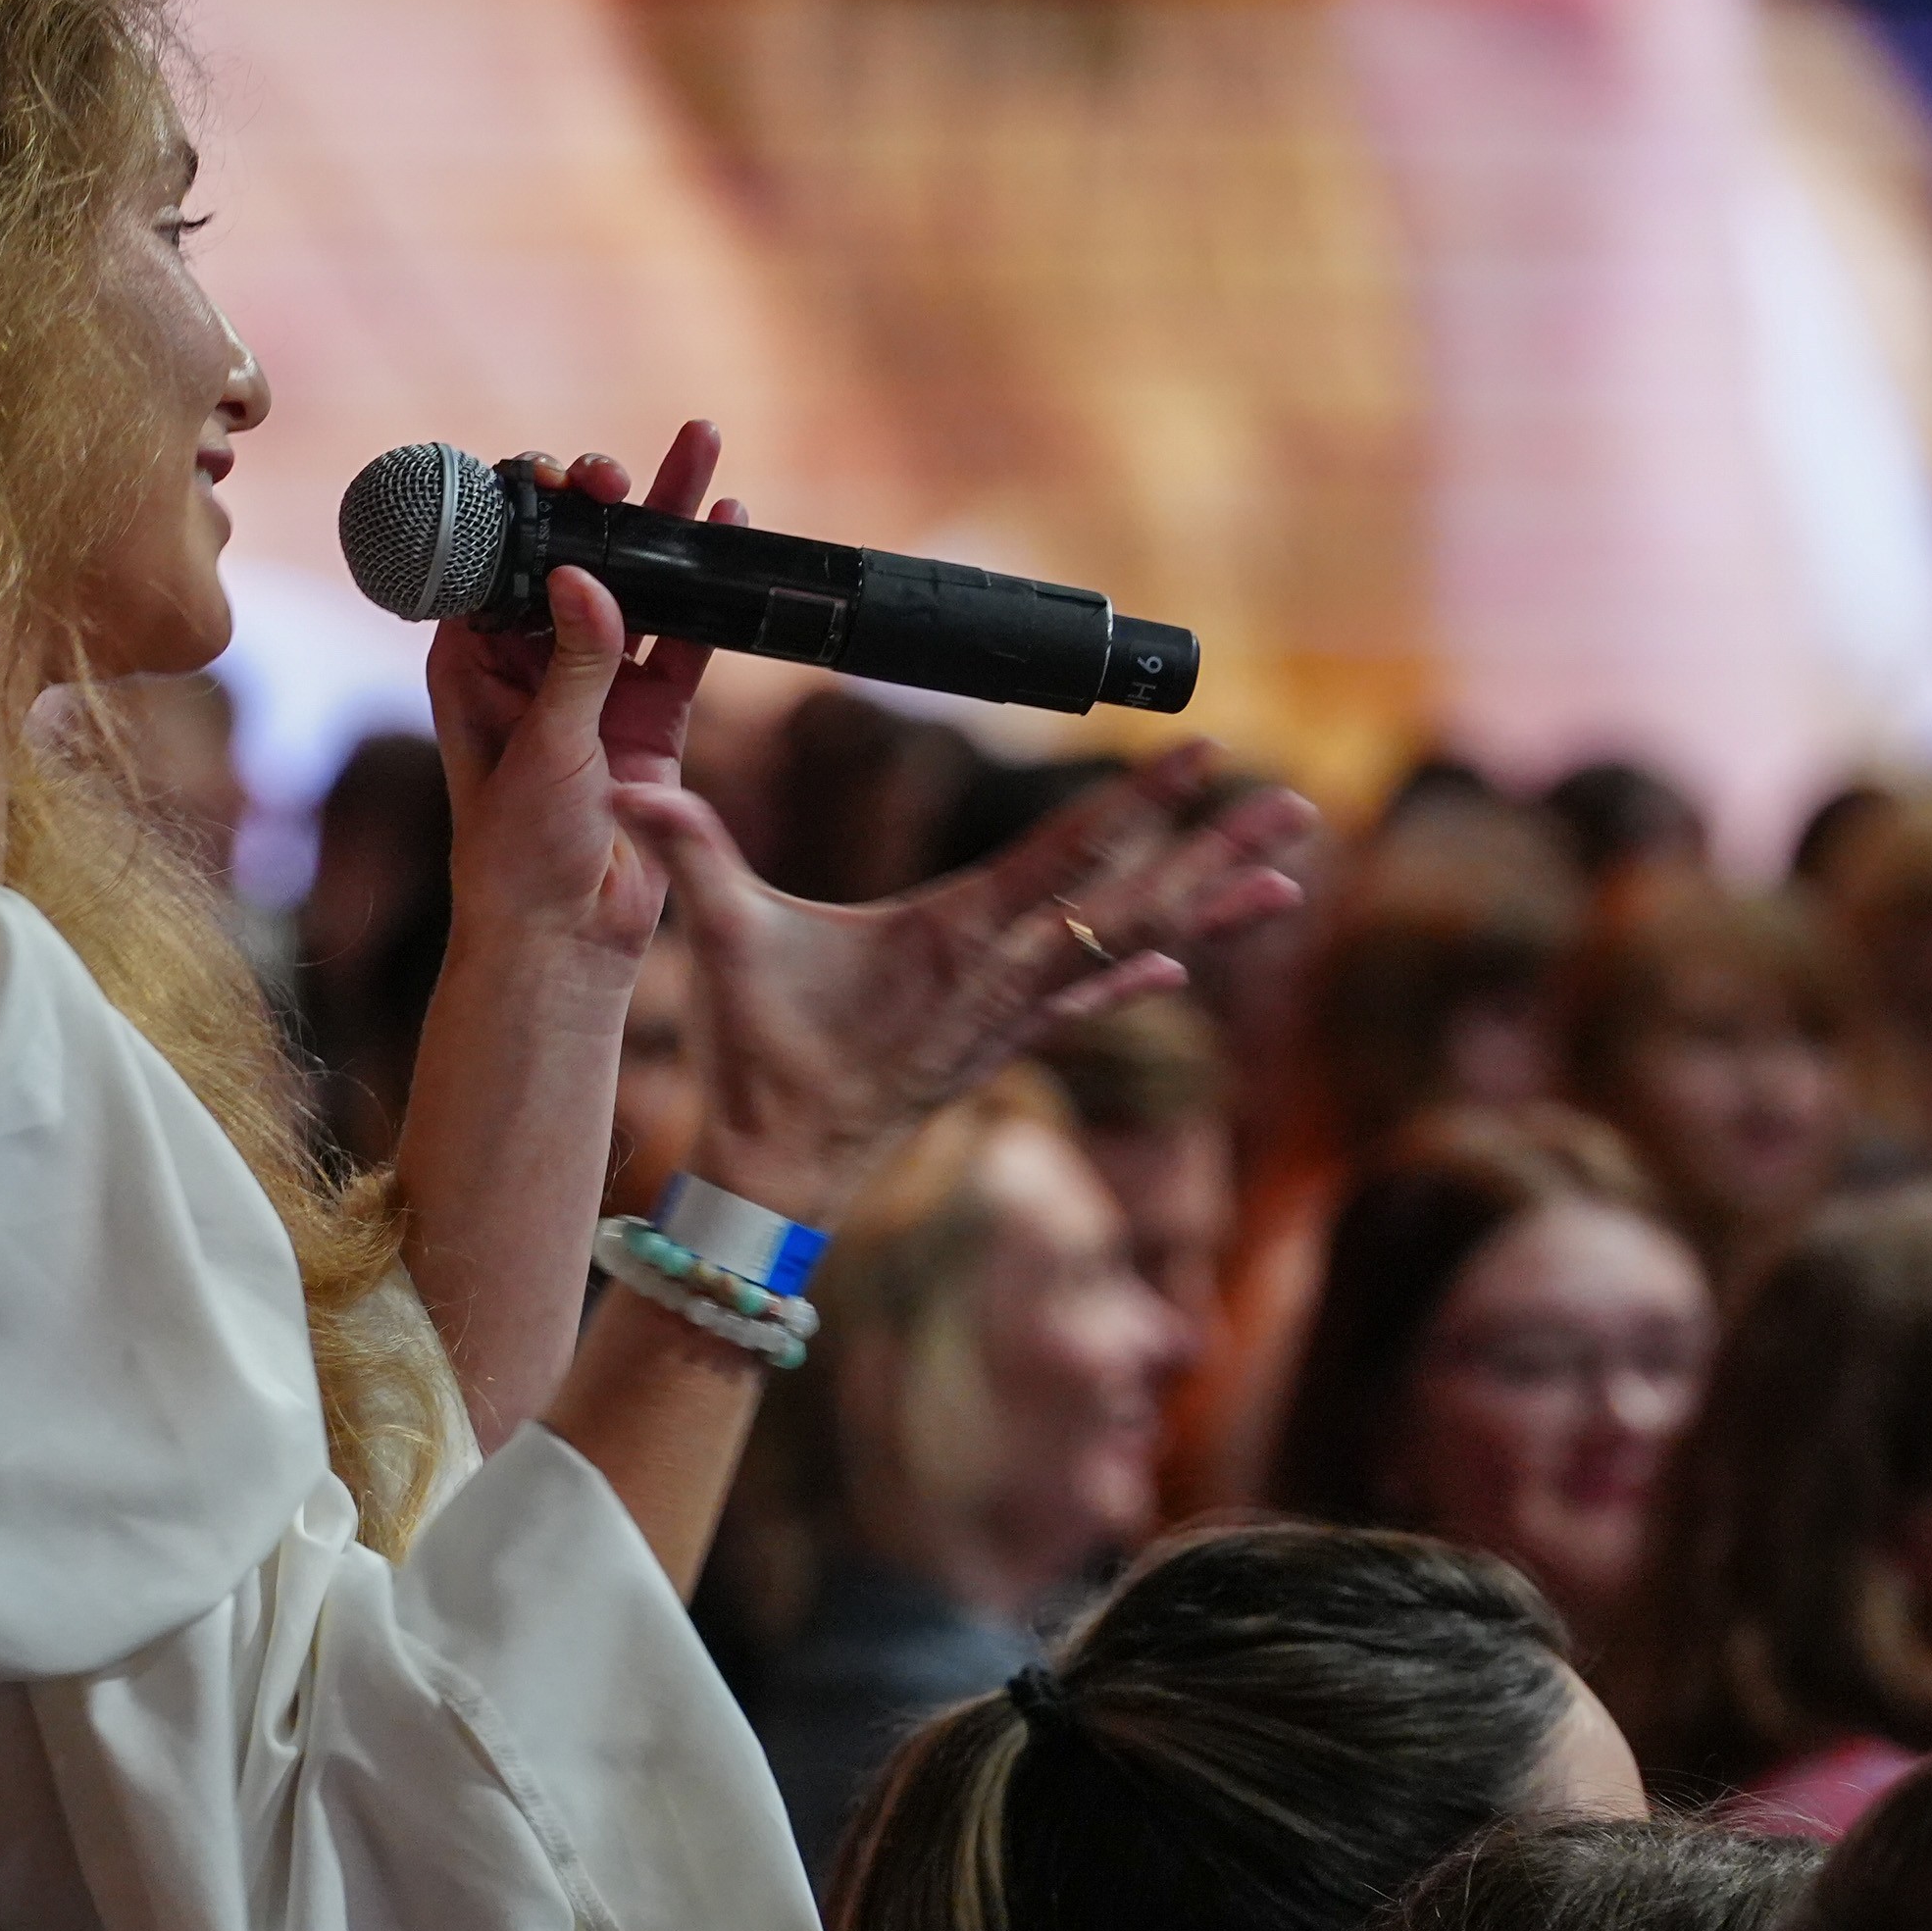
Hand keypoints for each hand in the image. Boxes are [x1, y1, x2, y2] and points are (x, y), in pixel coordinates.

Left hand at [427, 422, 734, 961]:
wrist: (565, 937)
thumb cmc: (519, 851)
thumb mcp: (544, 749)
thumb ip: (575, 663)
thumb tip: (586, 577)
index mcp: (474, 660)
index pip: (496, 557)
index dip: (523, 509)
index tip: (557, 480)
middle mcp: (532, 661)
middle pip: (571, 557)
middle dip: (600, 503)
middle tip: (621, 472)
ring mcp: (598, 685)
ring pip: (637, 583)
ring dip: (667, 522)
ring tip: (701, 446)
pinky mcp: (653, 715)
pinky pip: (685, 636)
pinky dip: (709, 589)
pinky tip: (732, 526)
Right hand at [625, 746, 1313, 1222]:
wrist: (783, 1175)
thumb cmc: (757, 1058)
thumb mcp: (725, 948)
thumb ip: (692, 857)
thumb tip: (632, 791)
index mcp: (955, 941)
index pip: (1063, 858)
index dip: (1135, 805)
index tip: (1203, 755)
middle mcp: (1004, 977)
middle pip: (1133, 902)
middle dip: (1216, 850)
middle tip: (1299, 802)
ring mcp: (1010, 1015)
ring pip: (1130, 946)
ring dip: (1211, 904)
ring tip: (1291, 868)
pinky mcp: (999, 1042)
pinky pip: (1088, 1000)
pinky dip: (1144, 974)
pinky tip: (1197, 958)